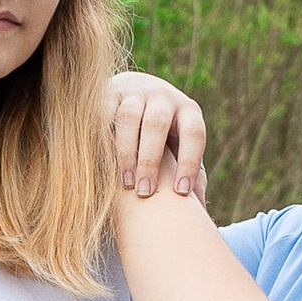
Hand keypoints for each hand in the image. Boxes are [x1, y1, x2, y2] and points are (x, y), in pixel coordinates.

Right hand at [104, 69, 208, 199]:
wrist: (137, 90)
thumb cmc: (165, 134)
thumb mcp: (181, 147)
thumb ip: (190, 173)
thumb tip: (200, 211)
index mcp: (188, 111)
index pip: (193, 133)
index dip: (189, 162)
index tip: (180, 193)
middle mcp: (164, 98)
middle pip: (157, 124)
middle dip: (150, 161)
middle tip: (145, 193)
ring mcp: (135, 93)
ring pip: (129, 118)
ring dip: (126, 152)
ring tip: (125, 184)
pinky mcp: (109, 93)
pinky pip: (103, 113)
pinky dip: (102, 138)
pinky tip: (101, 163)